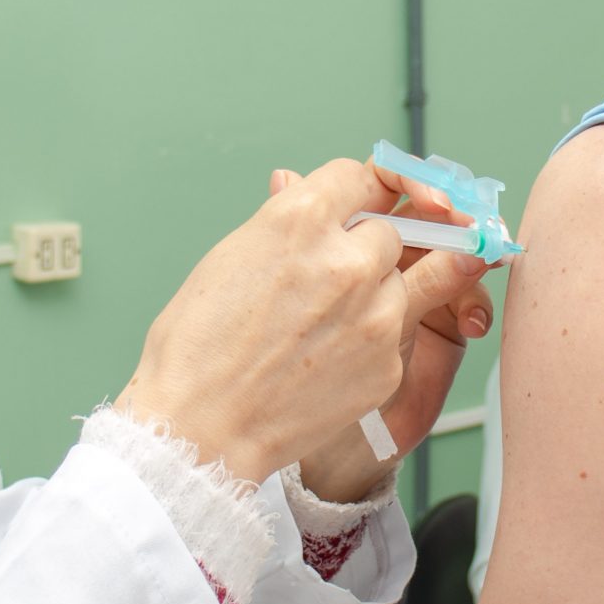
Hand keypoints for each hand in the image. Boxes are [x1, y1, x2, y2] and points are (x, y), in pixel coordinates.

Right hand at [117, 157, 492, 484]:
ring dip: (379, 291)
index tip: (366, 201)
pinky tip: (329, 356)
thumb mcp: (230, 257)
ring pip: (404, 280)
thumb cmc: (199, 346)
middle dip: (367, 246)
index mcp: (300, 220)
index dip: (362, 190)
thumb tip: (300, 186)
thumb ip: (284, 218)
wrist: (201, 428)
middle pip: (390, 231)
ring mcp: (376, 314)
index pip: (363, 176)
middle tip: (333, 274)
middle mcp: (347, 260)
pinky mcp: (389, 363)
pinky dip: (374, 339)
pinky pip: (397, 331)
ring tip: (328, 321)